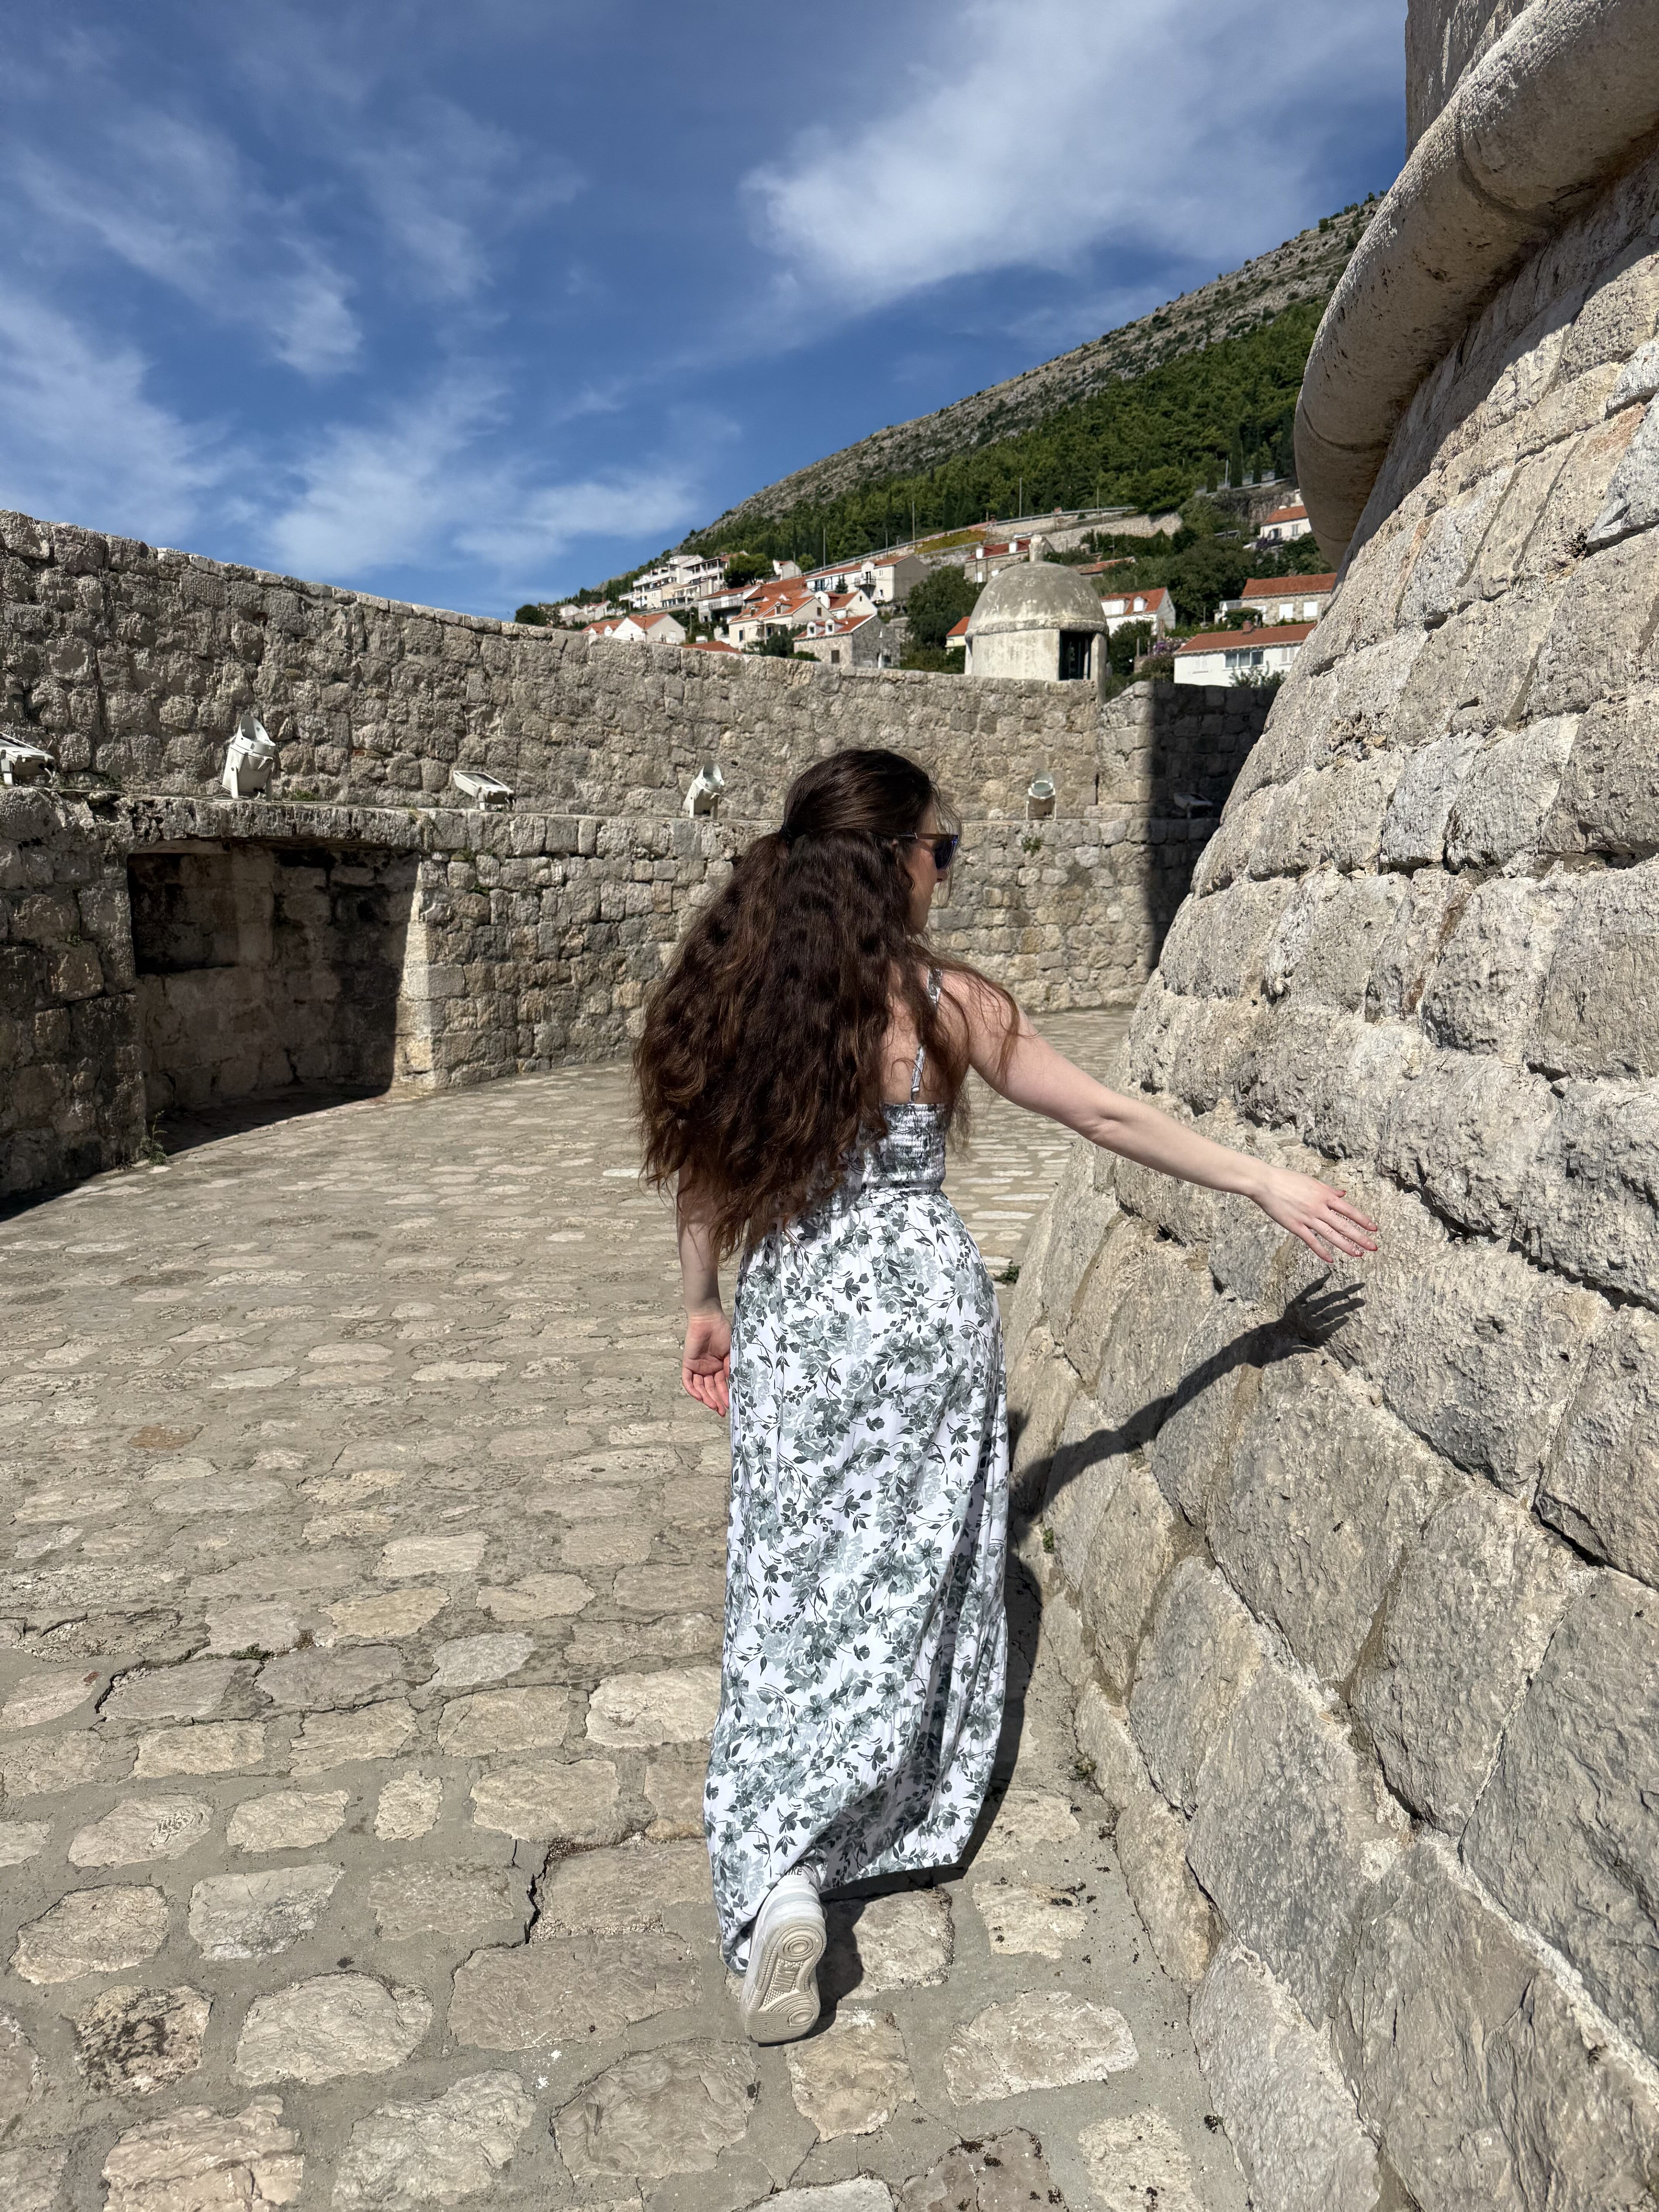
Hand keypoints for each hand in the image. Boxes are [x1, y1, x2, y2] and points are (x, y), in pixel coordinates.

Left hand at [682, 1307, 731, 1416]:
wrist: (708, 1319)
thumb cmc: (722, 1332)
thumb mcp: (730, 1352)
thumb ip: (730, 1367)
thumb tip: (733, 1384)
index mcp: (719, 1366)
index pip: (722, 1385)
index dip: (726, 1395)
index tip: (732, 1405)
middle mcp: (708, 1369)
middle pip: (711, 1389)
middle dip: (717, 1400)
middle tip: (723, 1411)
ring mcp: (698, 1367)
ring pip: (700, 1388)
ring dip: (707, 1398)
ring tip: (714, 1407)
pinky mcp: (688, 1364)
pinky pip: (688, 1381)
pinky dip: (693, 1390)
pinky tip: (700, 1398)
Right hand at [1254, 1167, 1378, 1264]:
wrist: (1265, 1183)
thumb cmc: (1287, 1179)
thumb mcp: (1311, 1181)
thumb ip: (1328, 1189)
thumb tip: (1343, 1194)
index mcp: (1324, 1195)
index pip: (1349, 1210)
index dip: (1362, 1220)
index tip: (1373, 1228)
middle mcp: (1319, 1208)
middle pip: (1344, 1225)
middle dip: (1360, 1237)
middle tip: (1373, 1247)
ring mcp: (1308, 1218)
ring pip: (1331, 1235)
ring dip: (1346, 1246)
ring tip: (1358, 1254)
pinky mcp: (1295, 1226)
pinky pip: (1311, 1241)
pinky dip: (1321, 1251)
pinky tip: (1330, 1259)